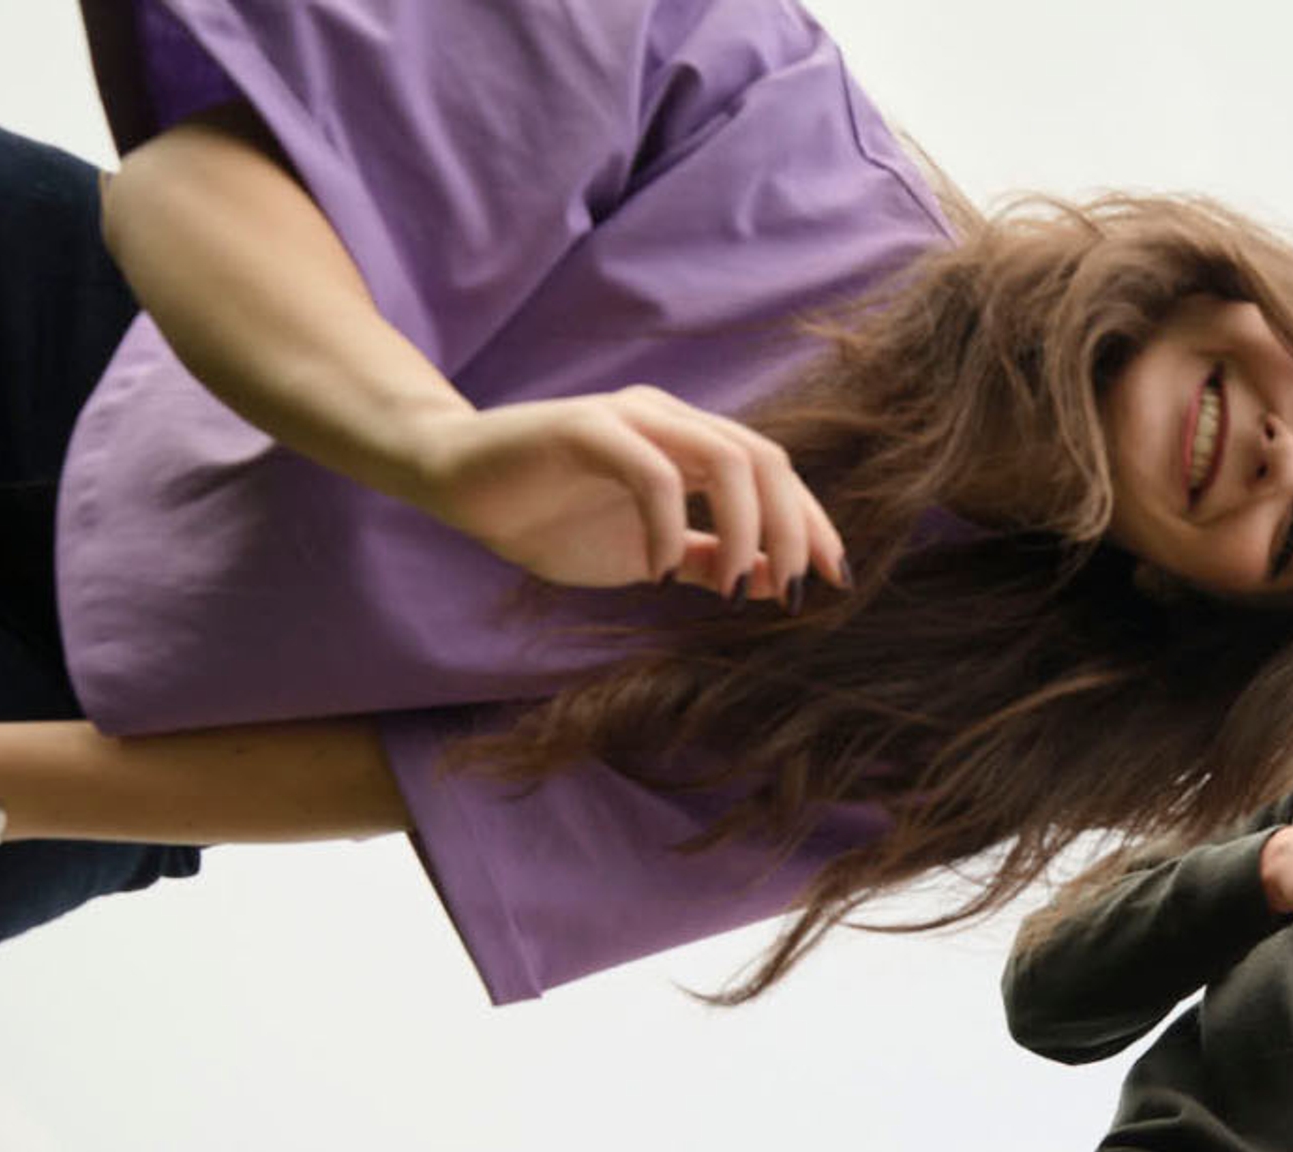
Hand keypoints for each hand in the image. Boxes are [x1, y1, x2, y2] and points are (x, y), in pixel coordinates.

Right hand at [395, 388, 844, 599]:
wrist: (457, 487)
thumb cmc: (551, 519)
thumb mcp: (649, 556)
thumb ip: (710, 562)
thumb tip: (781, 582)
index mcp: (691, 444)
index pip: (777, 474)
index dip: (812, 526)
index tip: (835, 582)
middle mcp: (669, 419)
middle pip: (767, 461)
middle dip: (794, 529)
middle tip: (797, 593)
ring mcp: (629, 417)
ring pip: (725, 456)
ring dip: (743, 530)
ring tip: (733, 591)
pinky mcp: (584, 427)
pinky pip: (653, 471)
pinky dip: (669, 525)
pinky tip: (659, 574)